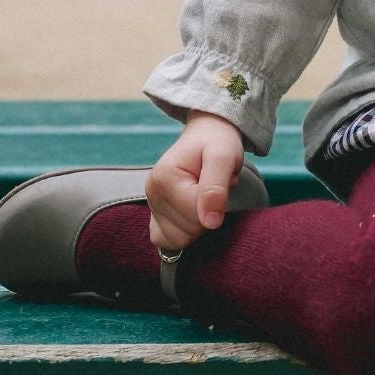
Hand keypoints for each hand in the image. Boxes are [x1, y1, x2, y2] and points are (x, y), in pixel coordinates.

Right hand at [145, 111, 245, 251]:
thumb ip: (216, 188)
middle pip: (188, 230)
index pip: (196, 216)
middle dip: (208, 213)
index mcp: (164, 178)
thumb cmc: (217, 143)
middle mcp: (151, 192)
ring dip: (199, 223)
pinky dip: (184, 233)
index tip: (220, 180)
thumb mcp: (223, 157)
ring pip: (179, 239)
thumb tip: (210, 222)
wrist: (207, 134)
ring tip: (203, 196)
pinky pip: (166, 241)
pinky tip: (192, 212)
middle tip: (213, 187)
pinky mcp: (154, 215)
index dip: (216, 204)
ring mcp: (151, 205)